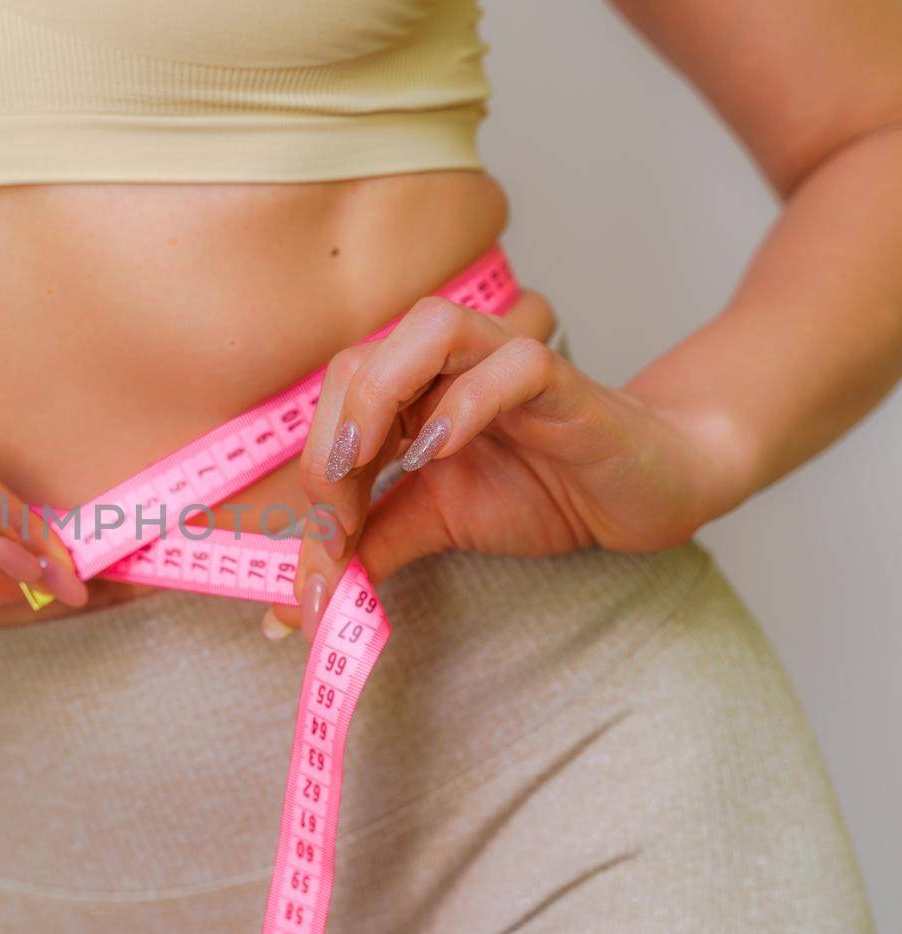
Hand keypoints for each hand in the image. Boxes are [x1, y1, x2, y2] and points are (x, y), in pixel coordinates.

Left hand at [271, 296, 737, 639]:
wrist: (641, 495)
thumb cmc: (540, 489)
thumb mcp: (432, 525)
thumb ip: (366, 551)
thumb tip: (293, 607)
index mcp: (409, 389)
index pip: (332, 402)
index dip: (312, 468)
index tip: (325, 546)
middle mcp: (448, 364)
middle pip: (360, 360)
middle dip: (333, 443)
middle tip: (342, 518)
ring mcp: (506, 365)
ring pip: (431, 327)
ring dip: (382, 396)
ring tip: (371, 466)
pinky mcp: (567, 386)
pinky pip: (518, 363)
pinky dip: (471, 401)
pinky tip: (443, 451)